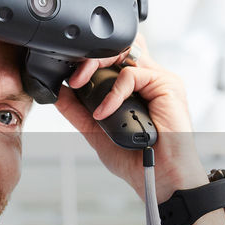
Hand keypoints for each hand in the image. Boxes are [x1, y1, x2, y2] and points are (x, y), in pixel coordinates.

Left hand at [55, 35, 206, 196]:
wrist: (157, 177)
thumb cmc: (135, 158)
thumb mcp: (96, 131)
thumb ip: (78, 111)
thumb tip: (58, 93)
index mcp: (134, 87)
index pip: (112, 56)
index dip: (90, 59)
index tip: (68, 74)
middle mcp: (147, 78)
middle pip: (117, 46)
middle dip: (88, 57)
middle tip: (72, 76)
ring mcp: (158, 79)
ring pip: (124, 51)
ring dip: (96, 65)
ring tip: (80, 83)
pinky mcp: (166, 84)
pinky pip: (132, 74)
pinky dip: (113, 92)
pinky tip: (105, 112)